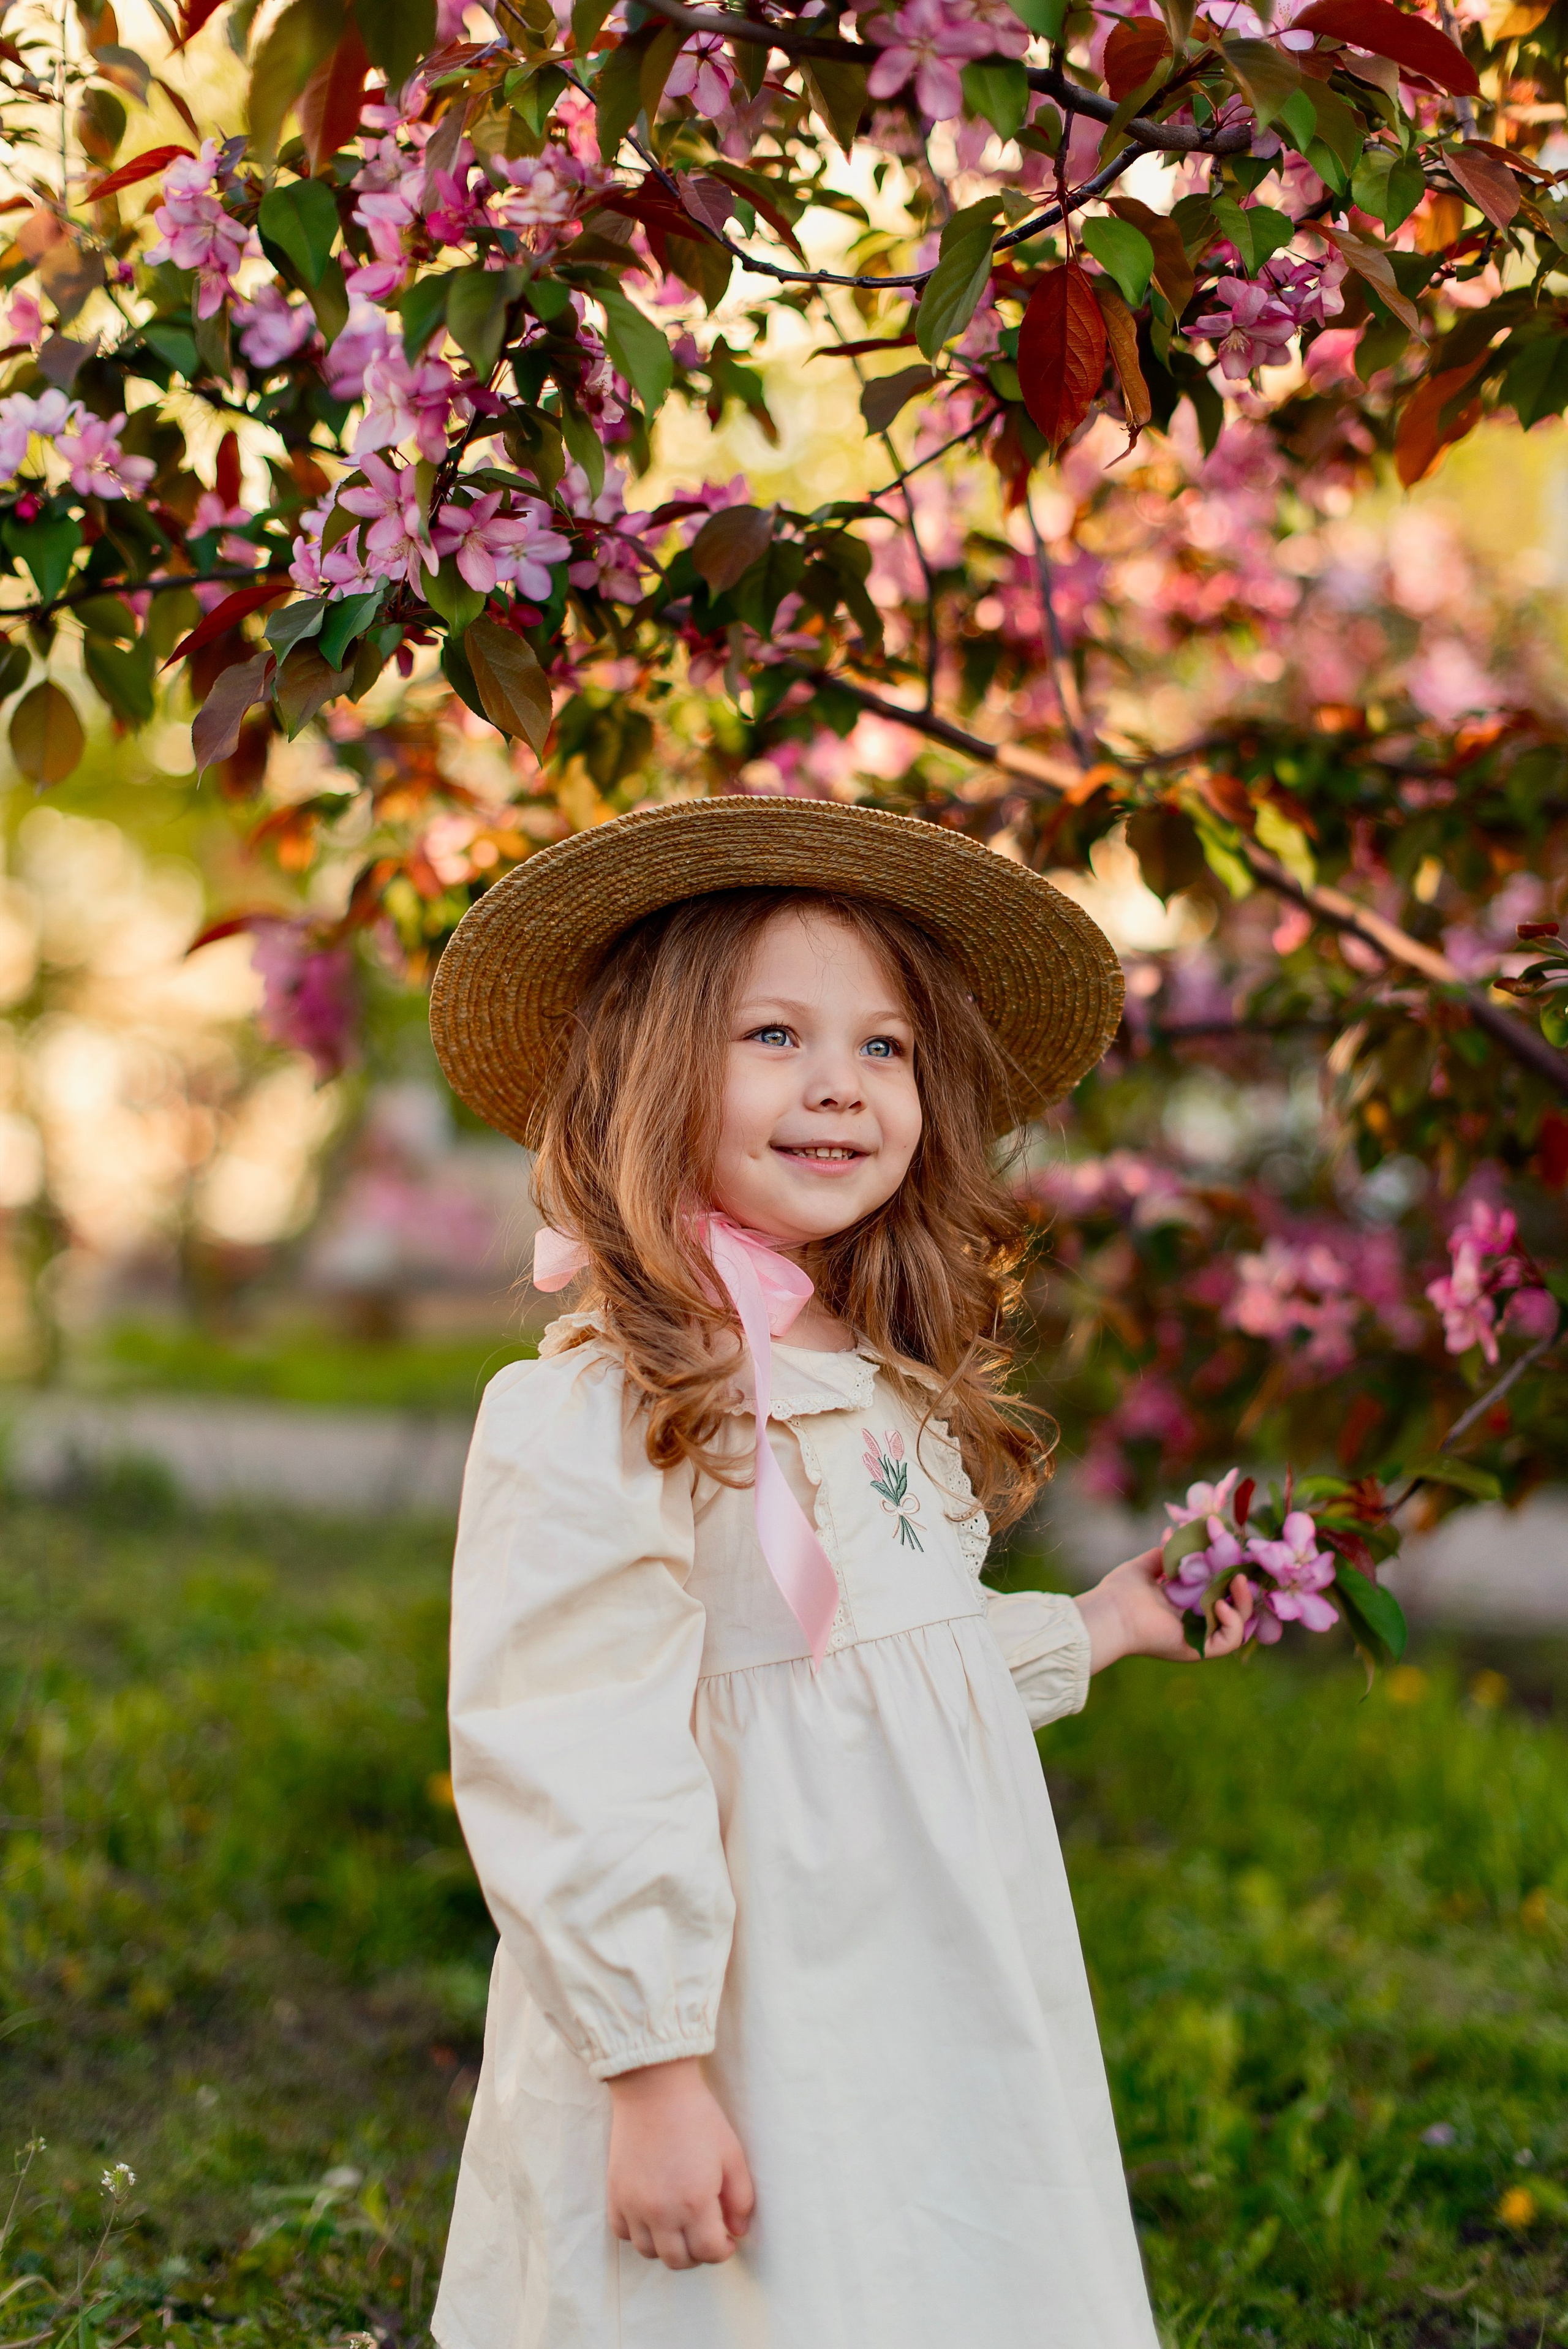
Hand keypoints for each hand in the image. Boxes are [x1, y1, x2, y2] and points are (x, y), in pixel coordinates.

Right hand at [606, 2057, 754, 2269]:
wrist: (655, 2088)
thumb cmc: (698, 2118)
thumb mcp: (732, 2154)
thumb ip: (741, 2199)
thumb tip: (738, 2231)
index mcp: (694, 2203)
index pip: (709, 2252)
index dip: (723, 2250)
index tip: (727, 2238)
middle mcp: (661, 2212)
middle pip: (678, 2260)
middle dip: (697, 2254)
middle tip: (706, 2234)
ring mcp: (633, 2205)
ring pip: (649, 2252)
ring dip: (668, 2246)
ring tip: (680, 2226)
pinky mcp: (615, 2193)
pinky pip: (622, 2232)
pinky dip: (638, 2232)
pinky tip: (653, 2215)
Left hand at [1073, 1545, 1252, 1672]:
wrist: (1109, 1612)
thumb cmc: (1120, 1592)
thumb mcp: (1145, 1567)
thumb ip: (1163, 1553)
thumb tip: (1173, 1533)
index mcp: (1185, 1605)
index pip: (1220, 1593)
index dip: (1232, 1578)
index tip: (1237, 1557)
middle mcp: (1195, 1623)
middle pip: (1235, 1609)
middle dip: (1244, 1590)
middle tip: (1242, 1571)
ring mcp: (1199, 1637)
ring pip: (1238, 1627)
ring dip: (1244, 1605)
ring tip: (1238, 1583)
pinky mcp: (1198, 1650)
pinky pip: (1228, 1641)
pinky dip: (1232, 1623)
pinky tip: (1220, 1604)